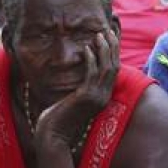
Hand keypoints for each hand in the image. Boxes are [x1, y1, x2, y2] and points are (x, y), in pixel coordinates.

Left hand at [34, 30, 119, 152]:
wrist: (53, 136)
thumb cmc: (59, 118)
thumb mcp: (74, 99)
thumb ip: (81, 86)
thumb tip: (81, 71)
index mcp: (103, 97)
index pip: (113, 70)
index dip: (113, 53)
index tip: (109, 37)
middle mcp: (104, 97)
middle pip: (114, 67)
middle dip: (112, 47)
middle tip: (108, 30)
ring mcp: (97, 98)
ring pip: (106, 69)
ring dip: (104, 50)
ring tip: (98, 35)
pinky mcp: (86, 97)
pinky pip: (92, 74)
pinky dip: (91, 60)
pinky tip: (86, 49)